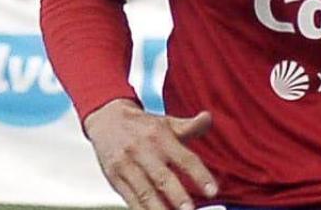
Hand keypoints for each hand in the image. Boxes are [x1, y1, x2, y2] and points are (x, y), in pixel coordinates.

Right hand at [84, 99, 217, 209]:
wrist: (106, 119)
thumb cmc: (144, 126)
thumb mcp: (167, 122)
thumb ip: (189, 126)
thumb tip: (208, 118)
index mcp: (160, 136)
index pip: (185, 158)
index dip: (200, 175)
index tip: (214, 192)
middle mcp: (143, 151)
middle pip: (163, 177)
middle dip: (177, 196)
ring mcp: (127, 165)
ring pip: (145, 191)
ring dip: (159, 209)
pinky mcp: (115, 178)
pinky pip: (130, 198)